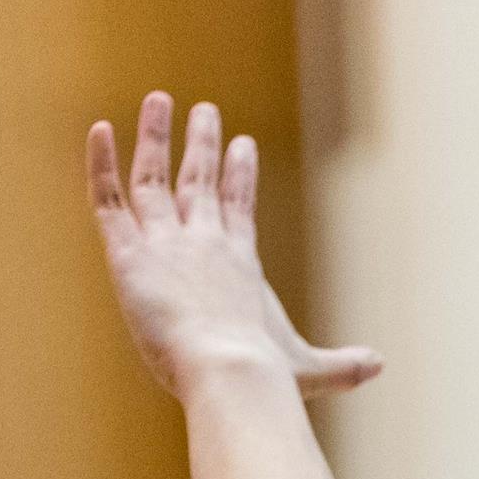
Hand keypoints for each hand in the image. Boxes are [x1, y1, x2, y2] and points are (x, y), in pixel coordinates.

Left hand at [87, 94, 380, 405]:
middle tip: (205, 110)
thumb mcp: (306, 370)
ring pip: (154, 178)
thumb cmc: (267, 376)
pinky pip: (109, 199)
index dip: (240, 176)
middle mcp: (204, 241)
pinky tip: (98, 129)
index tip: (242, 144)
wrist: (232, 369)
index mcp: (241, 263)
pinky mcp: (129, 255)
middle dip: (202, 144)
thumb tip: (380, 365)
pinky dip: (101, 164)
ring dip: (155, 137)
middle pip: (200, 180)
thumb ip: (340, 367)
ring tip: (158, 101)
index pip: (238, 208)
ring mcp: (166, 243)